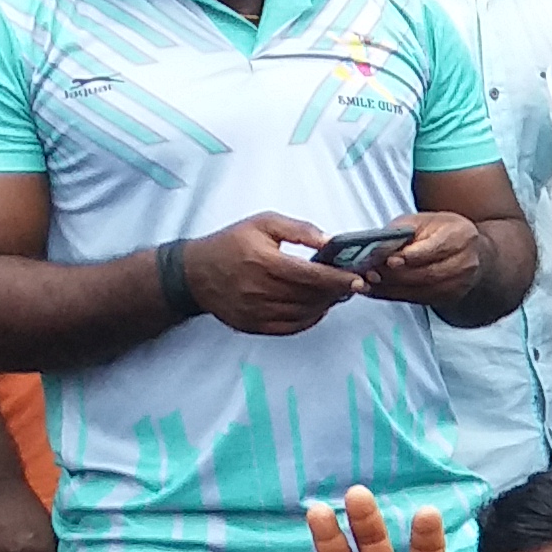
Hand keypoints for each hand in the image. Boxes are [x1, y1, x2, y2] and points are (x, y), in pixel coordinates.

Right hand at [177, 214, 363, 334]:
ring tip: (336, 293)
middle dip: (337, 291)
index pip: (310, 275)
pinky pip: (291, 327)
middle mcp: (259, 289)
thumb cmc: (231, 244)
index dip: (338, 279)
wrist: (193, 273)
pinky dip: (310, 318)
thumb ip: (299, 229)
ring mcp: (255, 311)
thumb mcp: (263, 224)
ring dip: (326, 305)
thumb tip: (330, 241)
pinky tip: (317, 306)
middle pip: (311, 296)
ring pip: (304, 313)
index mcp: (263, 261)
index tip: (358, 279)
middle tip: (353, 284)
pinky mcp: (253, 325)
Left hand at [355, 210, 484, 305]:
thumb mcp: (421, 221)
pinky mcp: (450, 297)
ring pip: (422, 290)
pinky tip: (378, 289)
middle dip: (396, 275)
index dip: (412, 256)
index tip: (390, 260)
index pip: (436, 248)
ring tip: (370, 282)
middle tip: (371, 273)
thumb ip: (400, 232)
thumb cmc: (440, 231)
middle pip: (428, 273)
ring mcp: (461, 283)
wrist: (467, 250)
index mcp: (461, 235)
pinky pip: (419, 299)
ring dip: (392, 287)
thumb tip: (377, 249)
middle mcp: (466, 262)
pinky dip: (395, 295)